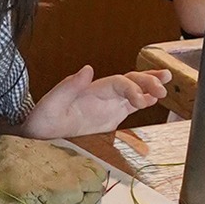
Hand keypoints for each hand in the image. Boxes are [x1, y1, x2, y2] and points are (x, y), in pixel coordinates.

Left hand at [21, 66, 170, 138]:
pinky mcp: (109, 117)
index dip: (133, 88)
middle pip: (130, 81)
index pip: (119, 82)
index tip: (142, 100)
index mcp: (91, 89)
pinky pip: (130, 106)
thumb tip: (87, 68)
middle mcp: (102, 94)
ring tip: (165, 85)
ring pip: (133, 91)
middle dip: (148, 81)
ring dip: (149, 86)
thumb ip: (69, 86)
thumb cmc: (42, 118)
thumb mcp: (52, 102)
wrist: (38, 134)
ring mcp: (107, 105)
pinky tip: (154, 100)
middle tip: (163, 87)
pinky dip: (143, 101)